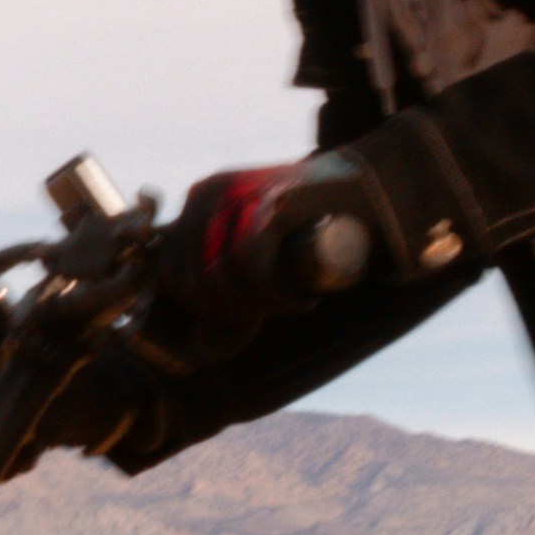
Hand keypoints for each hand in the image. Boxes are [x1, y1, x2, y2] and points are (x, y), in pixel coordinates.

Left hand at [135, 153, 398, 355]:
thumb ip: (222, 276)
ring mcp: (233, 193)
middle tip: (276, 310)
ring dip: (258, 306)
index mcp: (194, 203)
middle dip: (232, 312)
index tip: (251, 314)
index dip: (207, 308)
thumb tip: (198, 347)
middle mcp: (205, 194)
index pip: (170, 272)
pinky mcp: (268, 200)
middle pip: (190, 280)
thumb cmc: (306, 227)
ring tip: (293, 303)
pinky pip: (249, 264)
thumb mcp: (253, 244)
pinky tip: (302, 299)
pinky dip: (276, 294)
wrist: (363, 187)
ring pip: (217, 277)